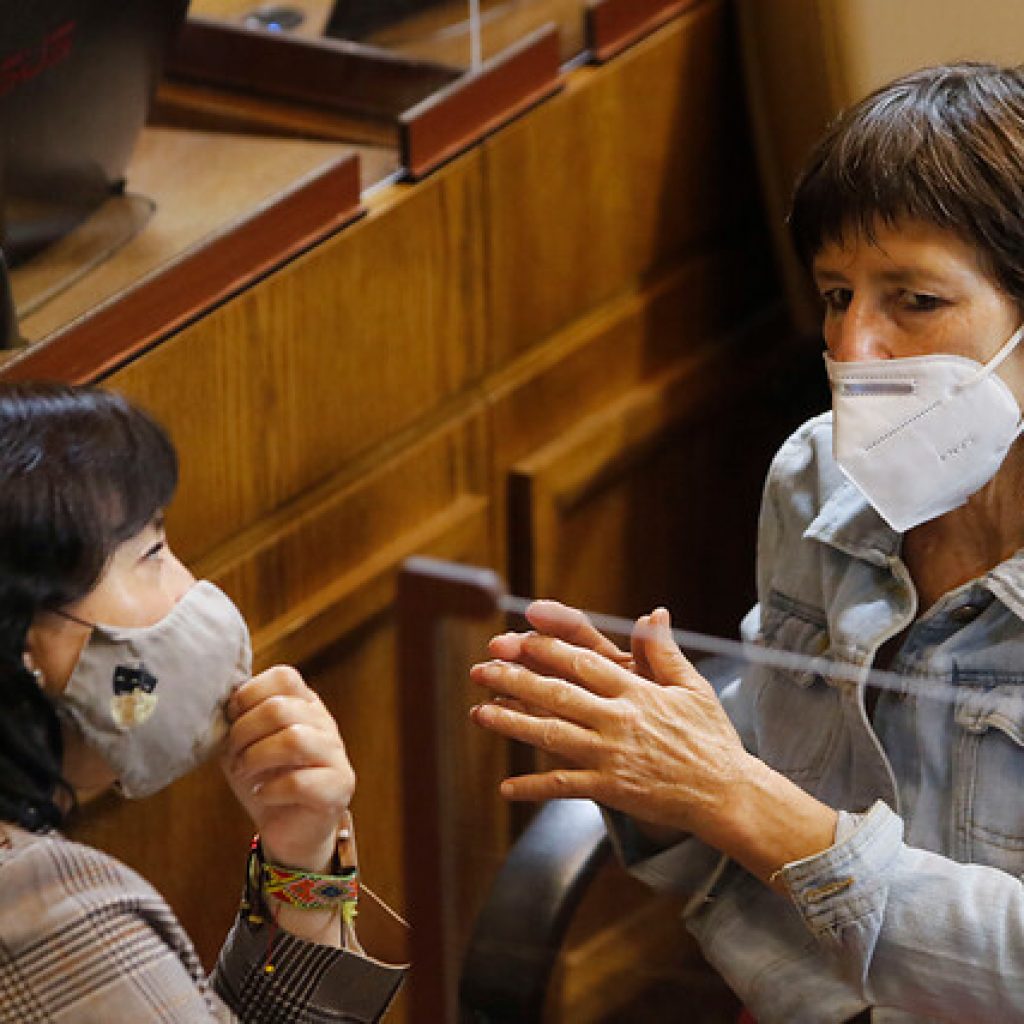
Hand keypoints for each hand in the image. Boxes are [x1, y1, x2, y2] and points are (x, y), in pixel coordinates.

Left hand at [222, 666, 354, 872]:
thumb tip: (216, 699)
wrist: (288, 829)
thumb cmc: (264, 779)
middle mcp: (325, 723)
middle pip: (281, 708)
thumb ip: (236, 720)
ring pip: (294, 740)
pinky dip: (269, 789)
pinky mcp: (338, 787)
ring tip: (245, 773)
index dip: (249, 694)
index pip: (284, 677)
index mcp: (305, 704)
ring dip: (256, 758)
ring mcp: (336, 755)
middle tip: (234, 755)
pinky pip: (300, 782)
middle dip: (244, 732)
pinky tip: (261, 794)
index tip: (231, 718)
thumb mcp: (244, 744)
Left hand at [471, 607, 751, 844]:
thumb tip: (653, 613)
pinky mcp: (611, 789)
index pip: (583, 662)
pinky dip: (534, 787)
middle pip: (557, 693)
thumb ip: (664, 651)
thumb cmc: (711, 738)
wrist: (728, 794)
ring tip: (479, 713)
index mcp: (636, 691)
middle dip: (515, 679)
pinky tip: (506, 787)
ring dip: (512, 723)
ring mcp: (612, 755)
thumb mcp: (693, 687)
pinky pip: (565, 787)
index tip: (517, 637)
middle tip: (481, 670)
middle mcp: (619, 719)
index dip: (546, 648)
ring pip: (552, 735)